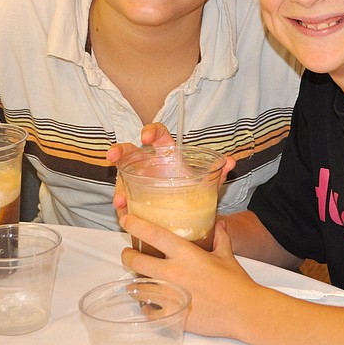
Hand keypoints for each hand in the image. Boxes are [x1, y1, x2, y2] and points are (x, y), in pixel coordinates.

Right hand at [108, 123, 235, 218]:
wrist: (192, 213)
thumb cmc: (195, 190)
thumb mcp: (207, 183)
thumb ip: (217, 172)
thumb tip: (231, 162)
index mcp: (167, 154)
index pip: (158, 135)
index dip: (150, 131)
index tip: (145, 137)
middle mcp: (150, 164)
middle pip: (130, 152)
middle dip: (119, 151)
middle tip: (112, 156)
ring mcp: (139, 181)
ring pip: (123, 178)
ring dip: (119, 188)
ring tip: (120, 201)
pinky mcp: (135, 198)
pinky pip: (125, 199)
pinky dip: (123, 206)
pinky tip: (124, 212)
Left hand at [120, 214, 259, 337]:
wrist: (244, 311)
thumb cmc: (236, 283)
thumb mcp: (227, 255)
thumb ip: (220, 237)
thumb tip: (220, 224)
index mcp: (186, 254)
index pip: (153, 234)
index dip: (135, 224)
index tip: (127, 220)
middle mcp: (174, 272)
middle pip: (136, 261)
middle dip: (127, 256)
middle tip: (128, 254)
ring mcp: (170, 294)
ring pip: (138, 287)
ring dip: (135, 283)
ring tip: (137, 280)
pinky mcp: (172, 313)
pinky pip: (148, 311)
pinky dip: (146, 307)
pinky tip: (150, 304)